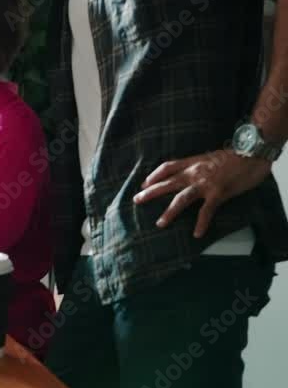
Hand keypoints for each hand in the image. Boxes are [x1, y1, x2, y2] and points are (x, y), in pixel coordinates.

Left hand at [134, 149, 271, 236]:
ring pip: (181, 199)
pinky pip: (207, 211)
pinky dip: (202, 223)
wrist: (252, 153)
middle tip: (137, 200)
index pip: (167, 167)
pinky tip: (197, 234)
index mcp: (192, 162)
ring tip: (160, 223)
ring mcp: (205, 183)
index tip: (144, 183)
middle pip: (167, 183)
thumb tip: (192, 173)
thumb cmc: (235, 156)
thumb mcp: (210, 157)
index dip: (154, 175)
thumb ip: (199, 165)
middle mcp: (194, 172)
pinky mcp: (218, 193)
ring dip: (170, 212)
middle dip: (151, 192)